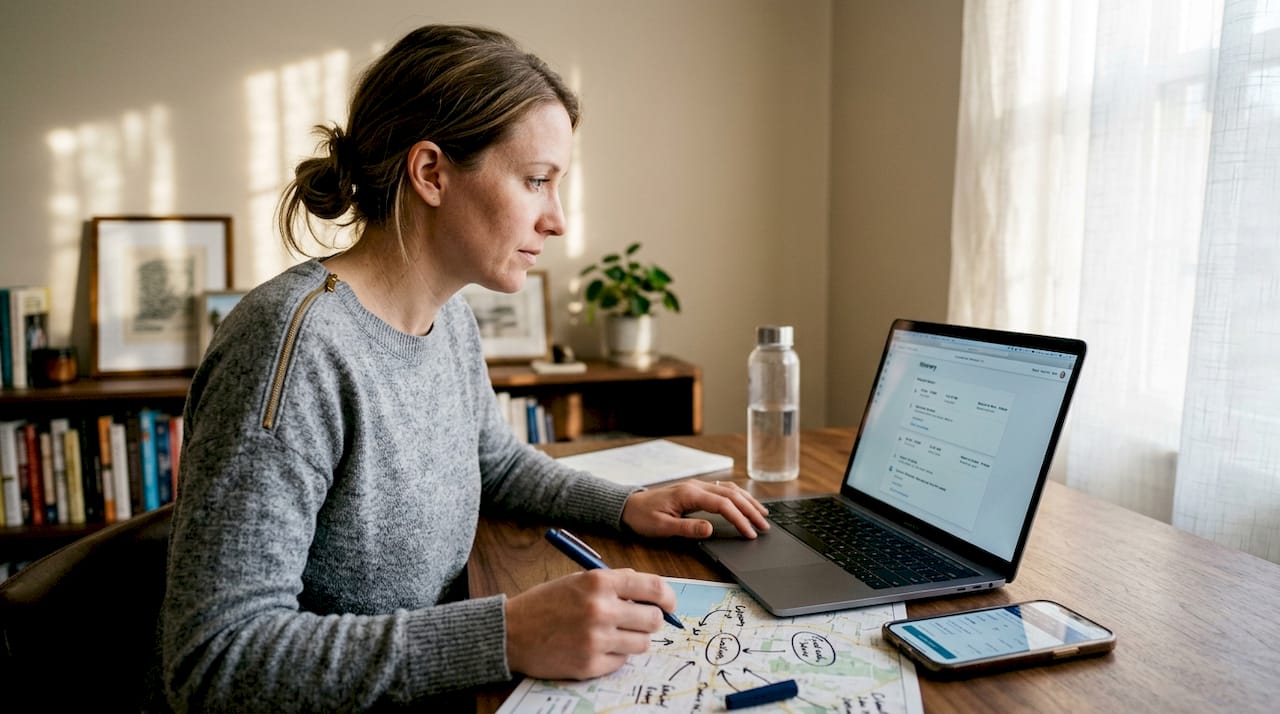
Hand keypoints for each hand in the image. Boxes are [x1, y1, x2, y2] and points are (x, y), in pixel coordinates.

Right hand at [505, 569, 674, 679]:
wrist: (510, 632)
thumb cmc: (545, 604)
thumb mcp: (578, 580)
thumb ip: (614, 583)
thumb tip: (651, 592)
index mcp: (598, 582)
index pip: (654, 587)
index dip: (668, 598)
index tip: (669, 605)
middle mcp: (601, 609)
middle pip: (654, 619)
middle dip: (650, 621)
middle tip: (638, 622)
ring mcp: (596, 639)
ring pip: (642, 643)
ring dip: (633, 640)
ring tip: (613, 635)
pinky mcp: (590, 664)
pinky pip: (622, 662)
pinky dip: (614, 656)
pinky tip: (595, 647)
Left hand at [620, 479, 770, 538]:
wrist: (628, 506)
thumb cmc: (643, 517)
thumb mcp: (662, 528)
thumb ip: (687, 528)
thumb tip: (711, 528)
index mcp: (689, 494)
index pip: (723, 505)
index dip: (740, 519)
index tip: (750, 533)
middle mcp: (696, 486)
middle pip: (731, 495)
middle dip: (750, 510)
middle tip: (765, 526)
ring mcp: (697, 486)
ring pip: (730, 489)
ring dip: (748, 501)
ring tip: (763, 515)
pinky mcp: (696, 489)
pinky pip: (723, 489)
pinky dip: (739, 496)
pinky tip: (746, 503)